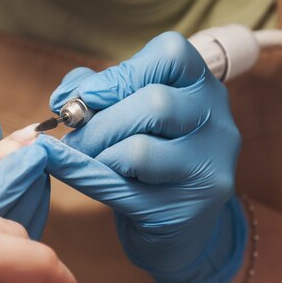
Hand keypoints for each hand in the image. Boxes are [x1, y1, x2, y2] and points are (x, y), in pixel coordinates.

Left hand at [44, 32, 247, 282]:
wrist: (177, 227)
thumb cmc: (148, 160)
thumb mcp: (129, 114)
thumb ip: (97, 92)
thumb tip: (66, 96)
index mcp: (204, 89)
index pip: (171, 55)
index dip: (120, 73)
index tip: (86, 96)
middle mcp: (218, 125)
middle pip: (154, 104)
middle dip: (98, 120)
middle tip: (72, 135)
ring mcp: (208, 171)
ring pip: (139, 150)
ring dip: (94, 151)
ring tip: (79, 156)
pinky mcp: (184, 211)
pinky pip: (121, 188)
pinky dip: (82, 174)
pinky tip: (63, 168)